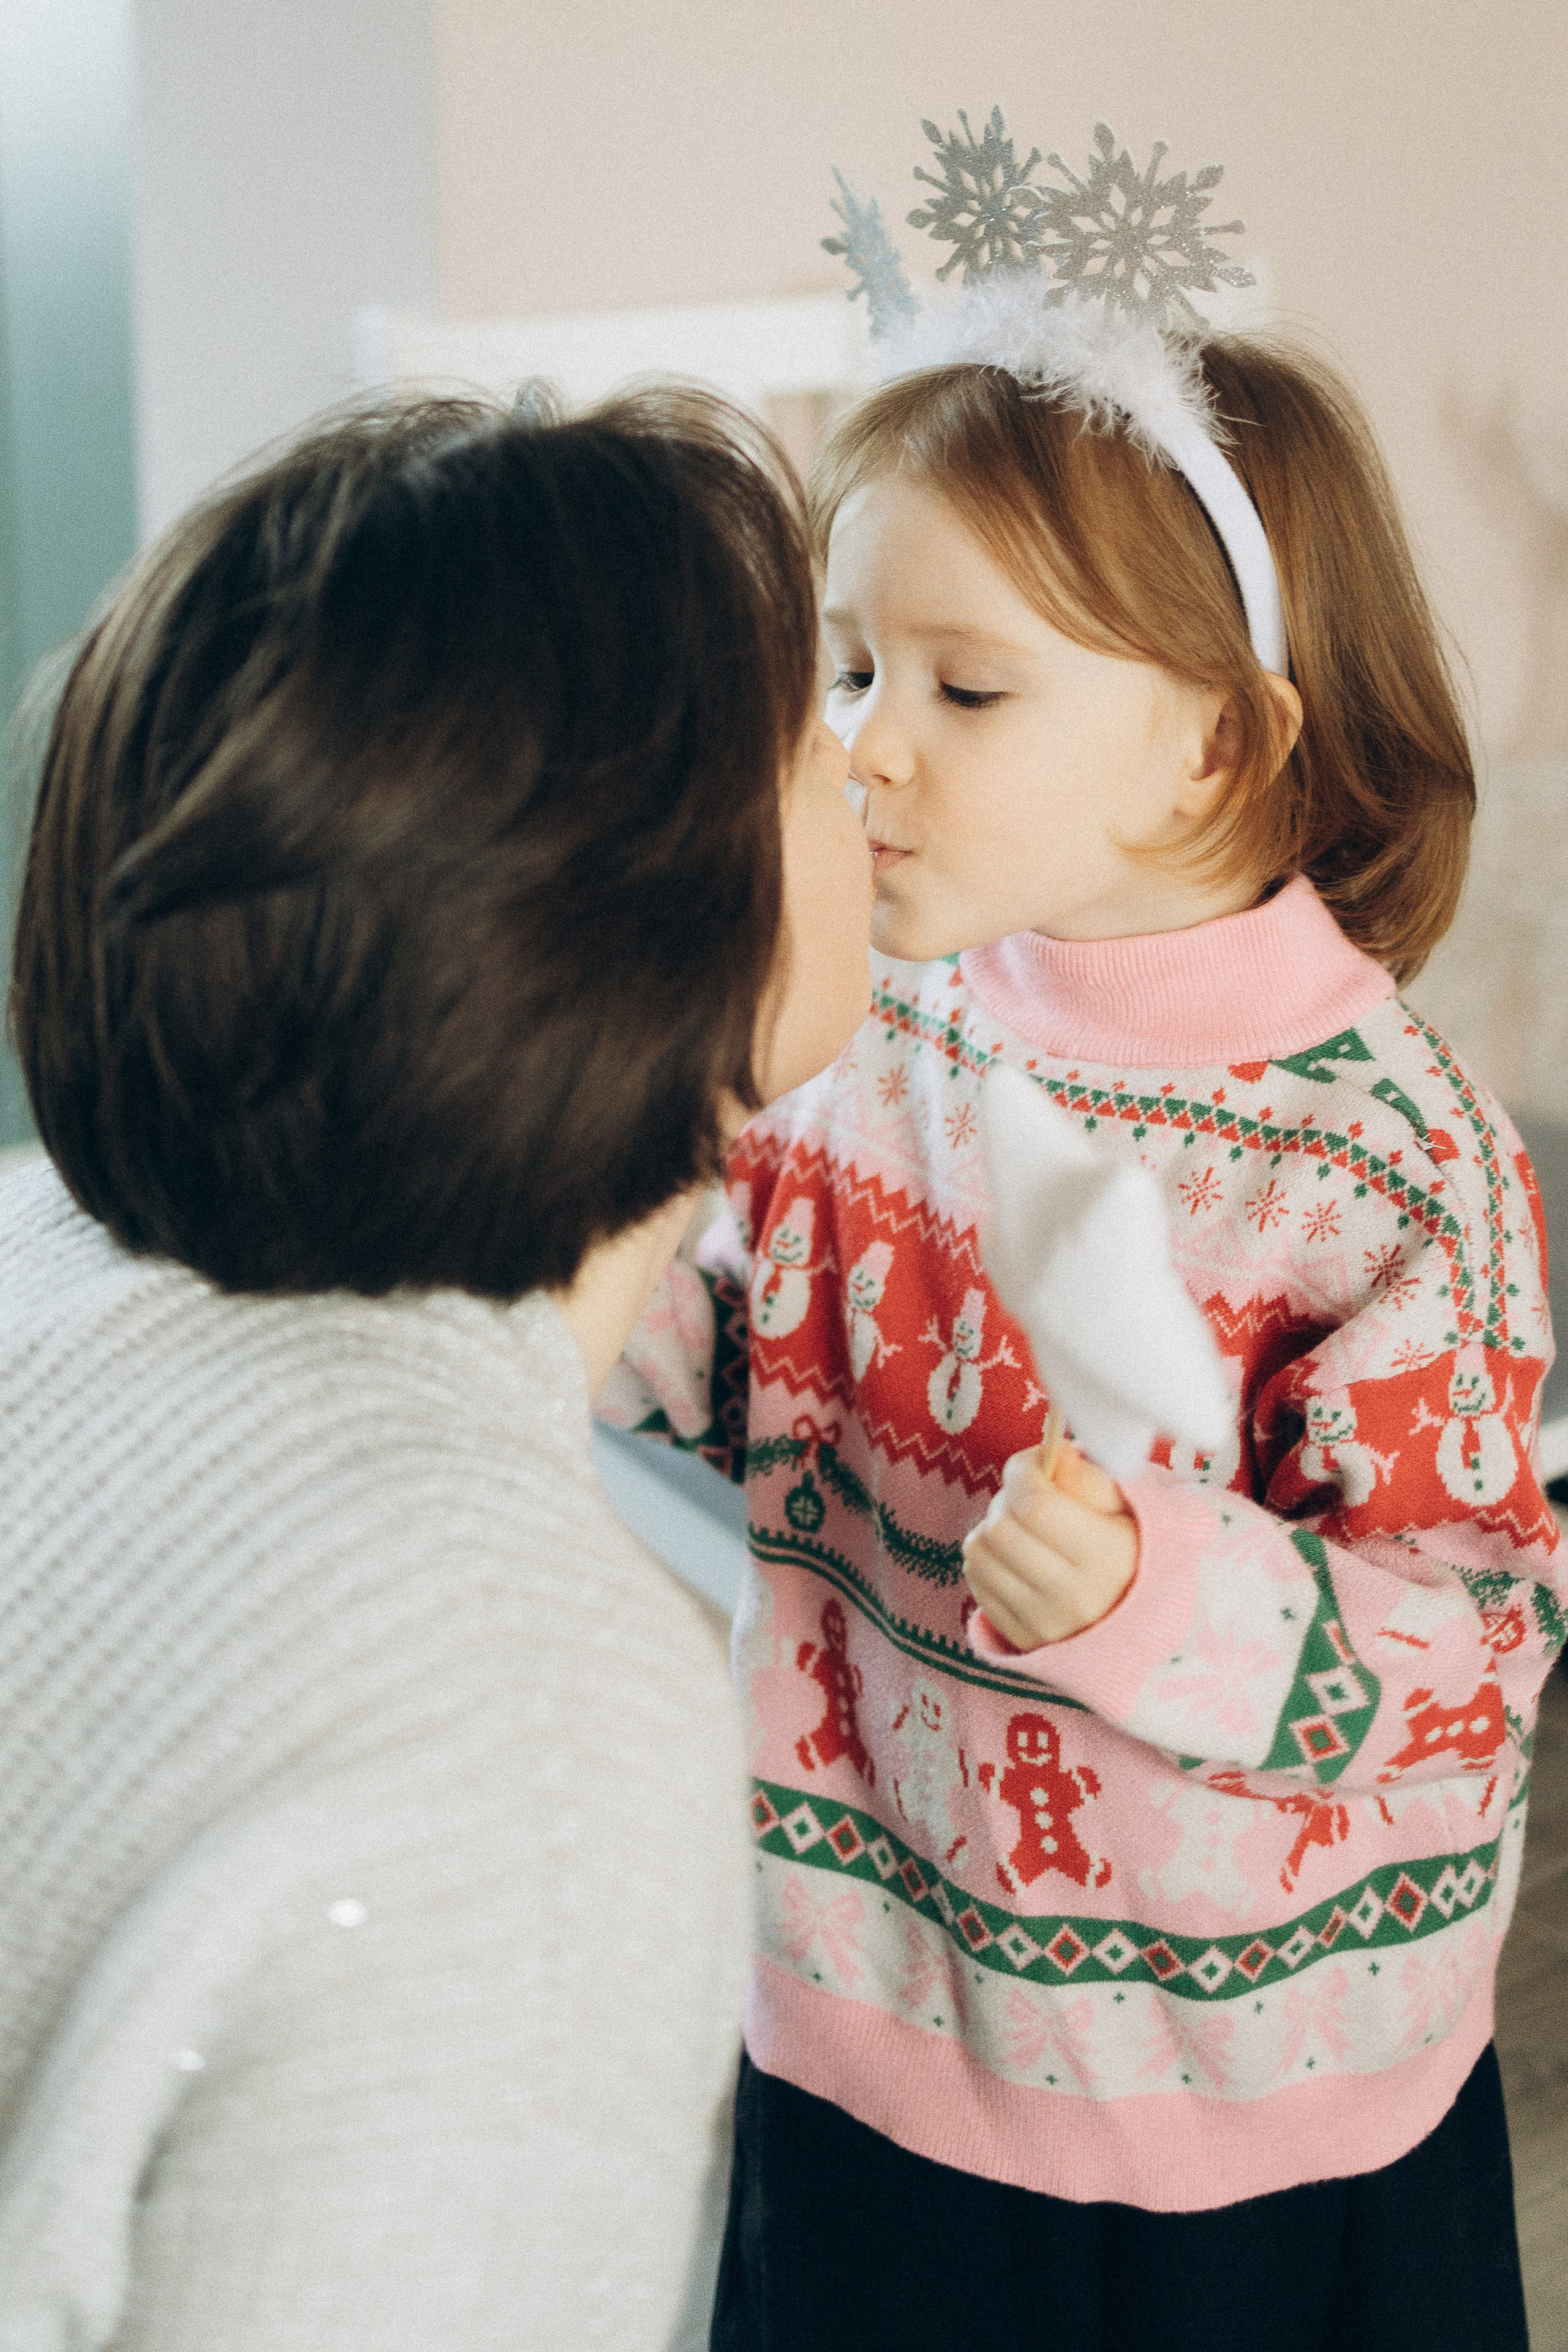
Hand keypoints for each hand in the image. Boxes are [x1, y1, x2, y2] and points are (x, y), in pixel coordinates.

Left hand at [961, 1442, 1138, 1649]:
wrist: (1137, 1622)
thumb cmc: (1130, 1552)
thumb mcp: (1126, 1509)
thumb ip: (1088, 1479)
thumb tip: (1054, 1453)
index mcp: (1107, 1559)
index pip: (1037, 1506)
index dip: (1022, 1472)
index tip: (1031, 1463)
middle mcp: (1073, 1598)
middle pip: (1001, 1528)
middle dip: (1006, 1498)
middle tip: (1026, 1495)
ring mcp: (1043, 1623)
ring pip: (979, 1552)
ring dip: (991, 1526)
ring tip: (1020, 1526)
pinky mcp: (1020, 1638)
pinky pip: (976, 1581)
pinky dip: (987, 1558)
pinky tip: (1015, 1556)